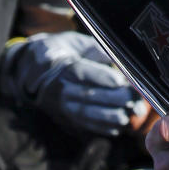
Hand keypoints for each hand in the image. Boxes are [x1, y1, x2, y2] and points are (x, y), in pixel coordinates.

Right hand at [0, 31, 146, 135]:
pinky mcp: (65, 117)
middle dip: (115, 99)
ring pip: (86, 114)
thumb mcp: (77, 42)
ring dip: (111, 116)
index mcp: (63, 67)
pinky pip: (84, 125)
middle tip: (135, 98)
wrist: (33, 69)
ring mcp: (61, 106)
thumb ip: (97, 50)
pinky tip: (120, 125)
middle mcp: (60, 89)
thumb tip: (119, 56)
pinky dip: (102, 127)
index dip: (102, 78)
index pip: (82, 73)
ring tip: (132, 113)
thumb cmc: (63, 50)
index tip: (121, 80)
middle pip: (88, 96)